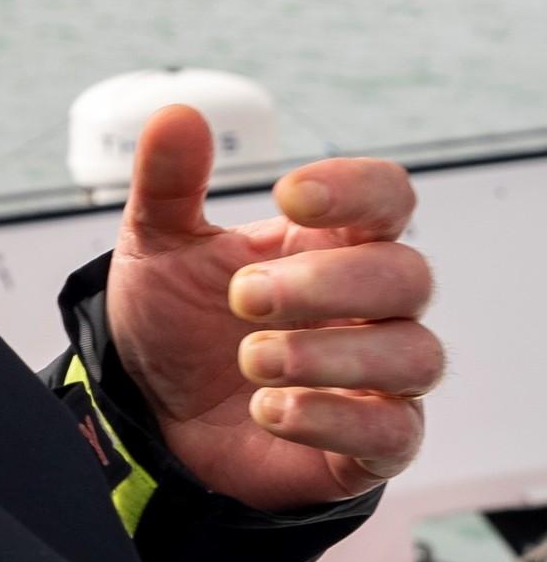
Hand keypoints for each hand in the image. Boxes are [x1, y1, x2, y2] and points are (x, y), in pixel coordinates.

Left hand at [106, 107, 438, 504]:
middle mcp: (368, 308)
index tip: (287, 194)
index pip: (389, 198)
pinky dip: (335, 418)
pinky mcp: (366, 447)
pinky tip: (271, 409)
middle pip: (406, 277)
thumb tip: (176, 114)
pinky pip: (393, 433)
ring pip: (414, 355)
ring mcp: (375, 378)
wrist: (147, 414)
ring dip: (332, 354)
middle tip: (244, 297)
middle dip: (326, 284)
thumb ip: (168, 186)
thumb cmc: (173, 323)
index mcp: (328, 245)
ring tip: (252, 359)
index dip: (356, 189)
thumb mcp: (155, 250)